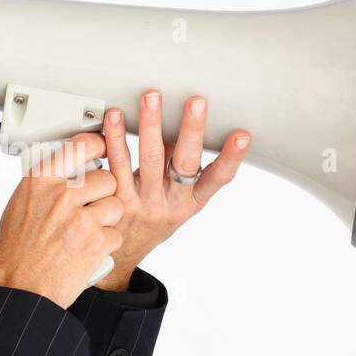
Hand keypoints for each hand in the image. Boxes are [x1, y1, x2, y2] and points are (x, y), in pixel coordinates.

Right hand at [0, 131, 126, 309]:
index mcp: (40, 180)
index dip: (99, 146)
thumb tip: (65, 173)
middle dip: (103, 194)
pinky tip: (87, 251)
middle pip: (107, 178)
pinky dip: (105, 245)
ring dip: (107, 219)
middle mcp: (61, 194)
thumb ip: (45, 186)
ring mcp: (80, 218)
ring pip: (115, 205)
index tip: (104, 148)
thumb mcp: (19, 207)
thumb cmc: (13, 254)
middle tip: (90, 209)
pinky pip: (115, 233)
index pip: (82, 145)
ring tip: (88, 232)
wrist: (18, 290)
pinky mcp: (95, 242)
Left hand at [92, 90, 251, 290]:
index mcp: (191, 203)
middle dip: (191, 130)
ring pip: (148, 158)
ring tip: (152, 99)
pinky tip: (114, 118)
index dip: (231, 158)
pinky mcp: (115, 200)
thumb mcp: (177, 202)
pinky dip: (115, 138)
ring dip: (150, 125)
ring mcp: (142, 203)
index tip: (241, 136)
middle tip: (196, 103)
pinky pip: (116, 164)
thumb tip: (181, 124)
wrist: (119, 256)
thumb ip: (178, 166)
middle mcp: (170, 204)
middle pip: (184, 163)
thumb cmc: (151, 221)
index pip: (217, 180)